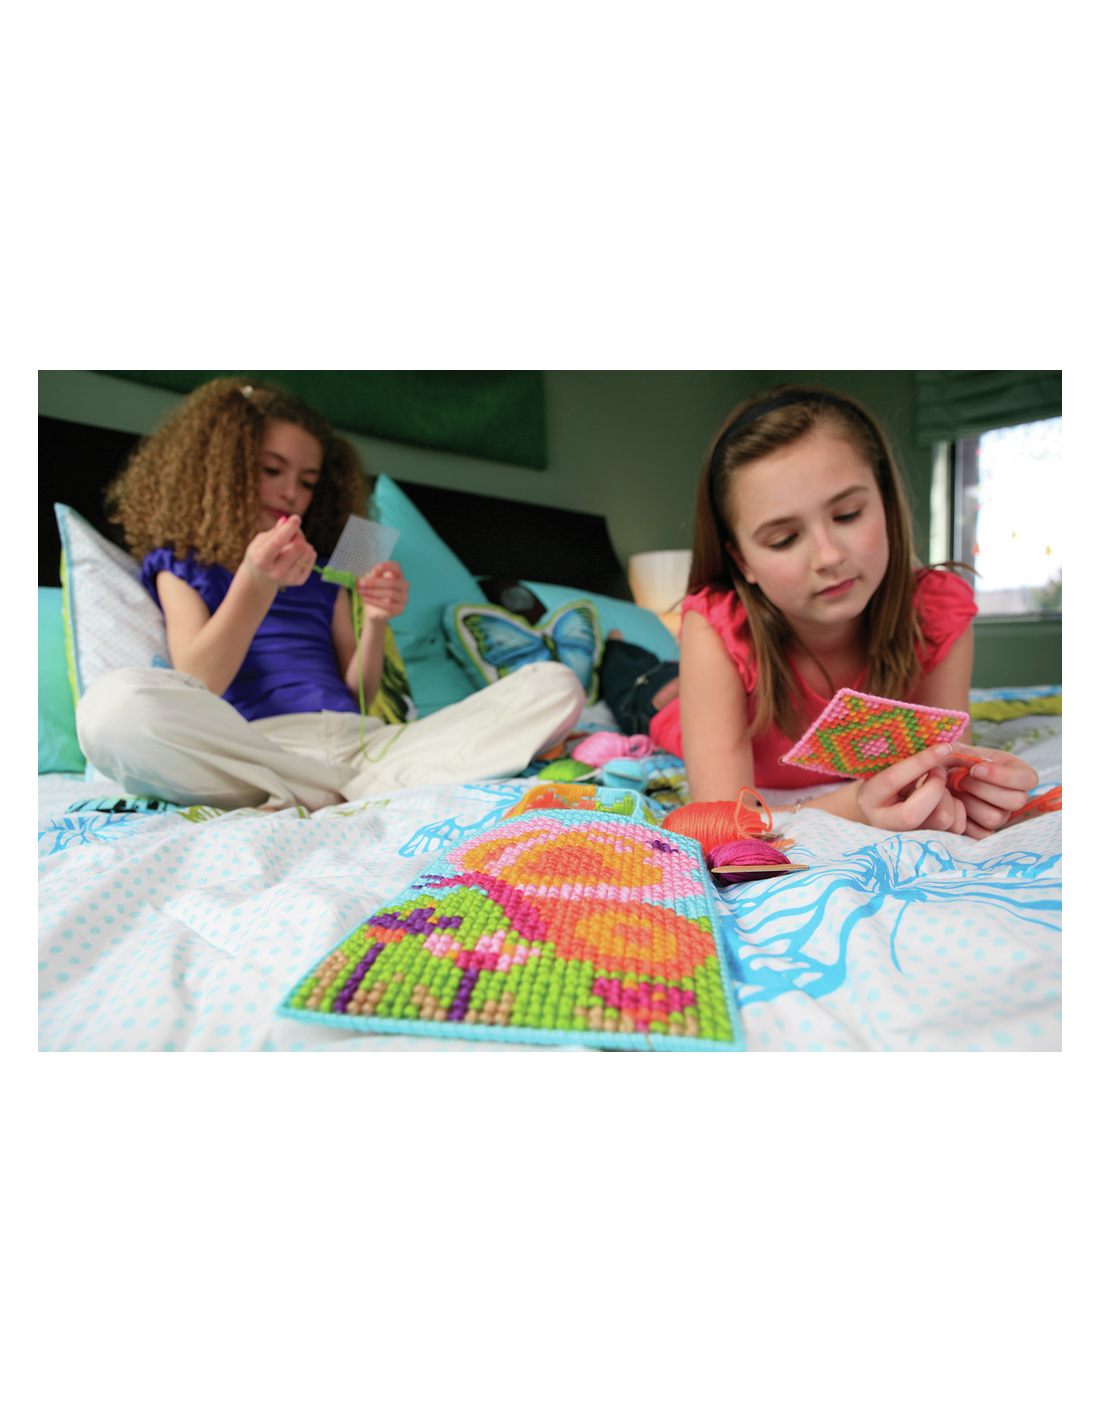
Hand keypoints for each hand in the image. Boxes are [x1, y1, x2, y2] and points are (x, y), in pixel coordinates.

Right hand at [243, 515, 316, 588]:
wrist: (260, 579)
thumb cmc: (259, 555)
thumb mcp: (260, 542)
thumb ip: (274, 532)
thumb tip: (286, 521)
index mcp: (262, 559)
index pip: (279, 541)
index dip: (289, 528)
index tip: (295, 518)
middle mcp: (276, 571)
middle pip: (298, 545)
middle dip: (297, 533)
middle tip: (292, 532)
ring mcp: (289, 578)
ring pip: (307, 550)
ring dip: (302, 542)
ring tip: (292, 544)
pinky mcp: (299, 580)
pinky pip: (312, 557)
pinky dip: (307, 550)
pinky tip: (296, 554)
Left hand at [356, 561, 408, 621]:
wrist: (372, 609)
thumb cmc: (373, 590)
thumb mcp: (372, 580)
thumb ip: (375, 575)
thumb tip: (376, 569)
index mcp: (397, 574)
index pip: (396, 567)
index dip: (387, 566)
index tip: (376, 568)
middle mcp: (404, 585)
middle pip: (392, 582)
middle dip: (374, 583)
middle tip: (360, 583)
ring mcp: (403, 597)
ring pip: (390, 593)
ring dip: (373, 592)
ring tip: (361, 591)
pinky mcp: (400, 609)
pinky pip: (389, 606)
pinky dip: (375, 602)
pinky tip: (365, 598)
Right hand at [854, 742, 968, 833]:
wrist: (887, 804)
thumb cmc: (890, 776)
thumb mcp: (890, 765)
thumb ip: (911, 761)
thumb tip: (945, 748)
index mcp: (870, 798)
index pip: (893, 779)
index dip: (921, 762)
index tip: (944, 747)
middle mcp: (887, 823)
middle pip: (915, 812)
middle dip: (935, 786)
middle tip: (938, 771)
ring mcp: (911, 836)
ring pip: (942, 818)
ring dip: (947, 795)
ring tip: (938, 785)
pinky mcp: (934, 841)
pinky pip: (958, 825)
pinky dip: (958, 806)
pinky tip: (946, 798)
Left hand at [945, 747, 1038, 838]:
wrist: (941, 777)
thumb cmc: (956, 761)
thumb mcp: (961, 750)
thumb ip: (967, 754)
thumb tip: (974, 762)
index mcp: (1019, 774)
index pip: (1028, 779)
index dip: (1002, 775)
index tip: (975, 769)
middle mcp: (1015, 797)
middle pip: (1016, 801)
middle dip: (982, 789)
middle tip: (960, 779)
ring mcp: (1002, 816)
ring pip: (995, 818)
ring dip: (969, 802)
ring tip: (954, 790)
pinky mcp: (986, 831)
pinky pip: (980, 833)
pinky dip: (963, 818)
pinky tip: (954, 804)